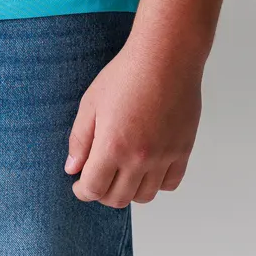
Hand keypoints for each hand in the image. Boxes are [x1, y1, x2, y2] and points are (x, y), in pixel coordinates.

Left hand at [64, 43, 202, 205]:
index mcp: (113, 146)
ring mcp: (164, 156)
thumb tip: (72, 168)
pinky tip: (146, 168)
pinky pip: (170, 183)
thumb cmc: (127, 74)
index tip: (79, 184)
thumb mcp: (91, 102)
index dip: (82, 190)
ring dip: (129, 191)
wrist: (166, 57)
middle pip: (118, 198)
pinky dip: (156, 183)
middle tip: (97, 178)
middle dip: (102, 193)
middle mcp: (140, 158)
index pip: (94, 188)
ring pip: (145, 196)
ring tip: (121, 173)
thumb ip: (80, 139)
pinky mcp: (183, 150)